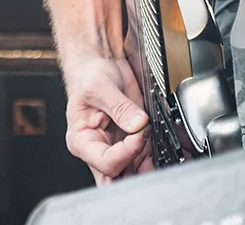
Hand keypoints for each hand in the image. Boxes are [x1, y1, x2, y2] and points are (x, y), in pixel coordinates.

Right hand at [63, 53, 152, 183]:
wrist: (98, 66)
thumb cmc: (88, 76)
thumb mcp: (101, 86)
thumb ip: (120, 107)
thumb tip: (138, 124)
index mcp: (82, 140)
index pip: (105, 162)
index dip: (126, 153)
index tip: (139, 134)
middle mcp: (97, 150)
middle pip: (116, 179)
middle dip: (135, 177)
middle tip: (149, 159)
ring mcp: (115, 150)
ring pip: (132, 176)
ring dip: (147, 170)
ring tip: (158, 156)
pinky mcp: (131, 146)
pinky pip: (143, 165)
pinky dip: (155, 164)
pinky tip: (163, 159)